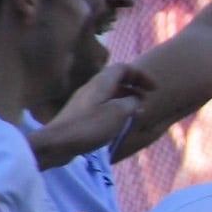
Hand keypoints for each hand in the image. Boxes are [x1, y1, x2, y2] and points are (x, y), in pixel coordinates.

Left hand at [35, 63, 153, 166]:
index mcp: (102, 82)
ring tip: (137, 110)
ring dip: (126, 97)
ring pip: (109, 92)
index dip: (141, 75)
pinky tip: (119, 121)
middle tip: (147, 97)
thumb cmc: (90, 126)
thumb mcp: (118, 113)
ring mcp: (84, 100)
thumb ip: (131, 103)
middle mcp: (92, 87)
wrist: (56, 142)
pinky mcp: (79, 113)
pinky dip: (116, 107)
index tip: (154, 88)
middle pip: (116, 78)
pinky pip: (102, 103)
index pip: (124, 68)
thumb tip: (136, 100)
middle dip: (134, 85)